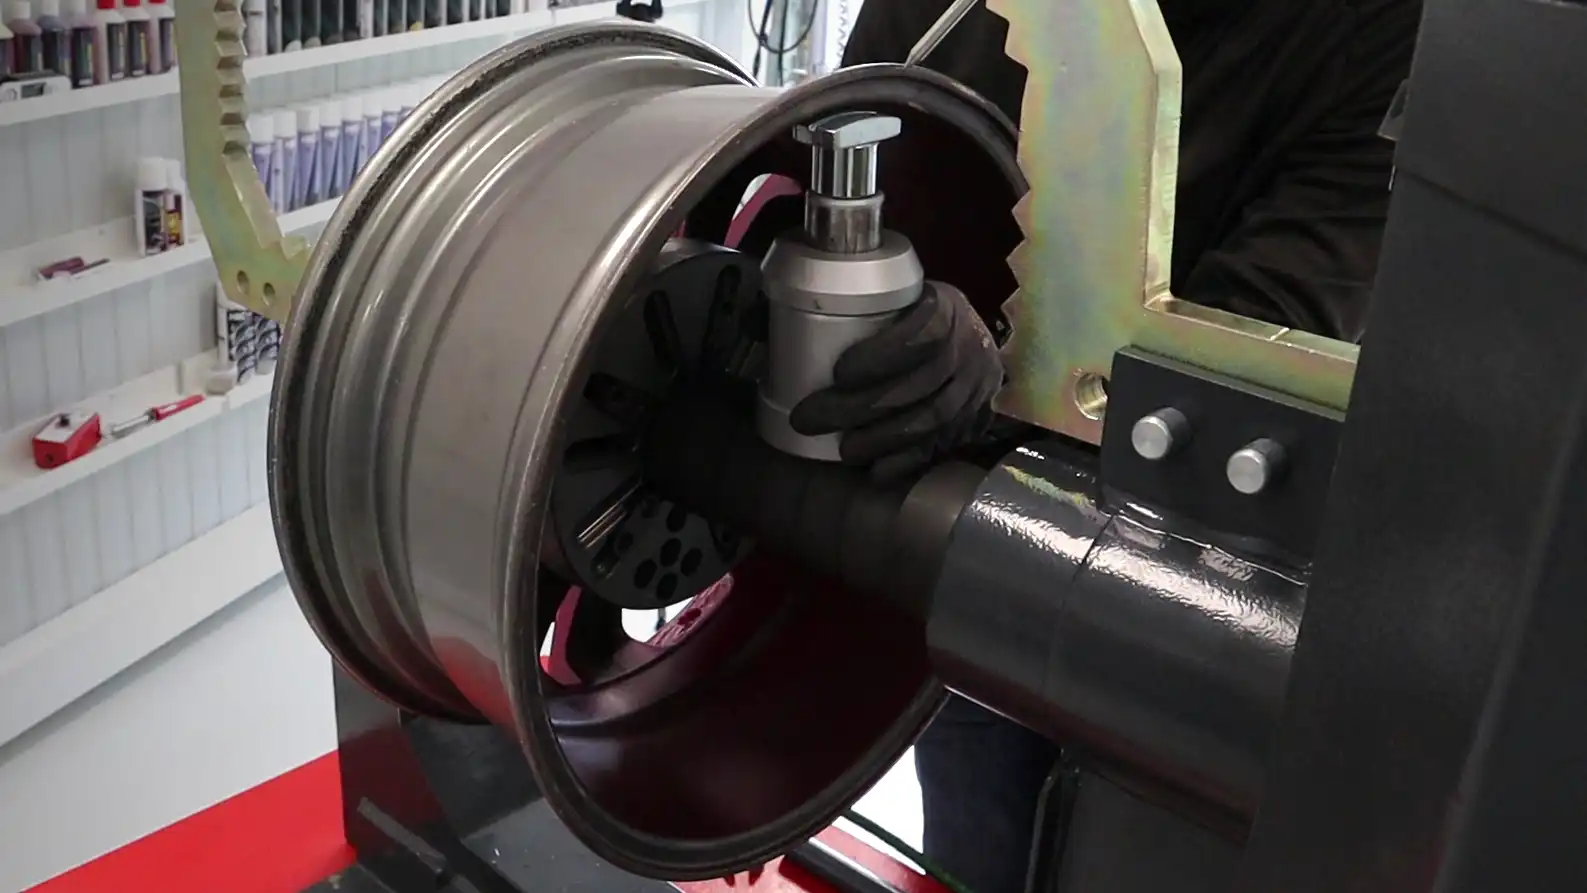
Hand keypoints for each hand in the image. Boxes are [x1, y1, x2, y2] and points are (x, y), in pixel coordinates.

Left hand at [789, 282, 1003, 483]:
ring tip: (842, 450)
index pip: (922, 332)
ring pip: (932, 419)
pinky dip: (907, 462)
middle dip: (859, 407)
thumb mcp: (899, 298)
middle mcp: (968, 350)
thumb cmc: (915, 318)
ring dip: (882, 439)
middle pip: (919, 384)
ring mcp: (975, 390)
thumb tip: (771, 327)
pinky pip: (941, 446)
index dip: (882, 354)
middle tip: (810, 418)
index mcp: (947, 310)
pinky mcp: (973, 423)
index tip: (839, 371)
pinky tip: (877, 473)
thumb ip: (856, 310)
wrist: (973, 340)